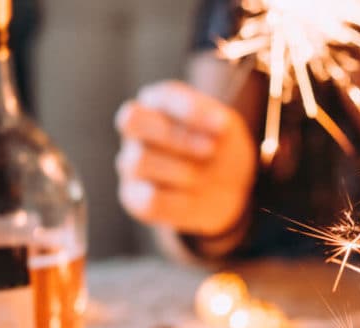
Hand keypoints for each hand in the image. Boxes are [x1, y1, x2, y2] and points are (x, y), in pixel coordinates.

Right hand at [115, 80, 256, 235]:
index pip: (160, 97)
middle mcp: (137, 130)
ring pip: (139, 160)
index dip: (191, 110)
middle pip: (132, 120)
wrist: (229, 193)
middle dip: (177, 136)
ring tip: (202, 177)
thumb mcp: (228, 130)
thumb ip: (217, 120)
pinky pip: (148, 198)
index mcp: (158, 103)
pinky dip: (179, 199)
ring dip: (181, 170)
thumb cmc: (223, 151)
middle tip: (211, 150)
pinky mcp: (133, 196)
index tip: (223, 125)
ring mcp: (130, 163)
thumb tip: (217, 122)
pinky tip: (193, 197)